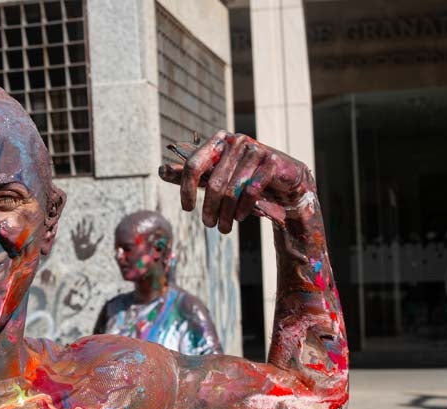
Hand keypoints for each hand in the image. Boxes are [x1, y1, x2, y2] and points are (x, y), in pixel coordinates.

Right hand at [70, 218, 102, 260]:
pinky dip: (72, 233)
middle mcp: (83, 238)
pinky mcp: (75, 243)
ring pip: (78, 231)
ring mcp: (79, 240)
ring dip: (78, 227)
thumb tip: (104, 234)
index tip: (92, 220)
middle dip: (84, 223)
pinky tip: (72, 229)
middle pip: (84, 229)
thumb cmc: (89, 253)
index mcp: (88, 238)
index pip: (89, 230)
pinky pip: (73, 237)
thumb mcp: (95, 246)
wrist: (84, 258)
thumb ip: (99, 240)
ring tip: (79, 222)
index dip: (90, 225)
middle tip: (84, 217)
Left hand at [159, 132, 311, 233]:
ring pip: (232, 190)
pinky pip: (251, 190)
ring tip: (224, 228)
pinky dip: (244, 209)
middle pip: (213, 183)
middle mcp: (236, 141)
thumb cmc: (246, 178)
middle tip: (210, 225)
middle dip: (209, 209)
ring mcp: (256, 150)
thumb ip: (192, 174)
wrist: (286, 180)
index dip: (186, 189)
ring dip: (226, 215)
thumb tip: (161, 171)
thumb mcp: (218, 175)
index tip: (187, 208)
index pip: (194, 164)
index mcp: (219, 141)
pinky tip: (240, 218)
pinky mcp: (272, 162)